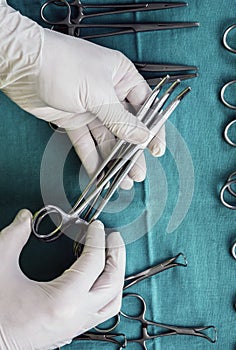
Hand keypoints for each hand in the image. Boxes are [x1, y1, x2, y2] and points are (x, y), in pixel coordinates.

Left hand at [0, 4, 165, 188]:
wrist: (24, 66)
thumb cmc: (63, 64)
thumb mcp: (99, 92)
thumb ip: (121, 119)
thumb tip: (142, 136)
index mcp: (121, 77)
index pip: (145, 106)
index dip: (152, 129)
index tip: (156, 149)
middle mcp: (108, 93)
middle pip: (126, 127)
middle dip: (132, 151)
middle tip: (138, 172)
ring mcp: (90, 107)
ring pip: (106, 138)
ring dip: (114, 159)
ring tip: (122, 179)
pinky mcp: (73, 120)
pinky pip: (86, 142)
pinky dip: (92, 158)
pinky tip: (100, 173)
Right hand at [0, 209, 125, 349]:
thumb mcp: (0, 267)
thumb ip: (15, 238)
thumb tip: (25, 218)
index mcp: (63, 300)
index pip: (94, 262)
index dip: (97, 239)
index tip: (96, 227)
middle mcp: (76, 316)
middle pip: (113, 283)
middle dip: (117, 256)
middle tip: (113, 238)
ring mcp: (76, 327)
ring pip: (113, 303)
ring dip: (117, 276)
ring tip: (112, 257)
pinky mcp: (71, 332)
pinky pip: (101, 312)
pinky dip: (107, 292)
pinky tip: (98, 281)